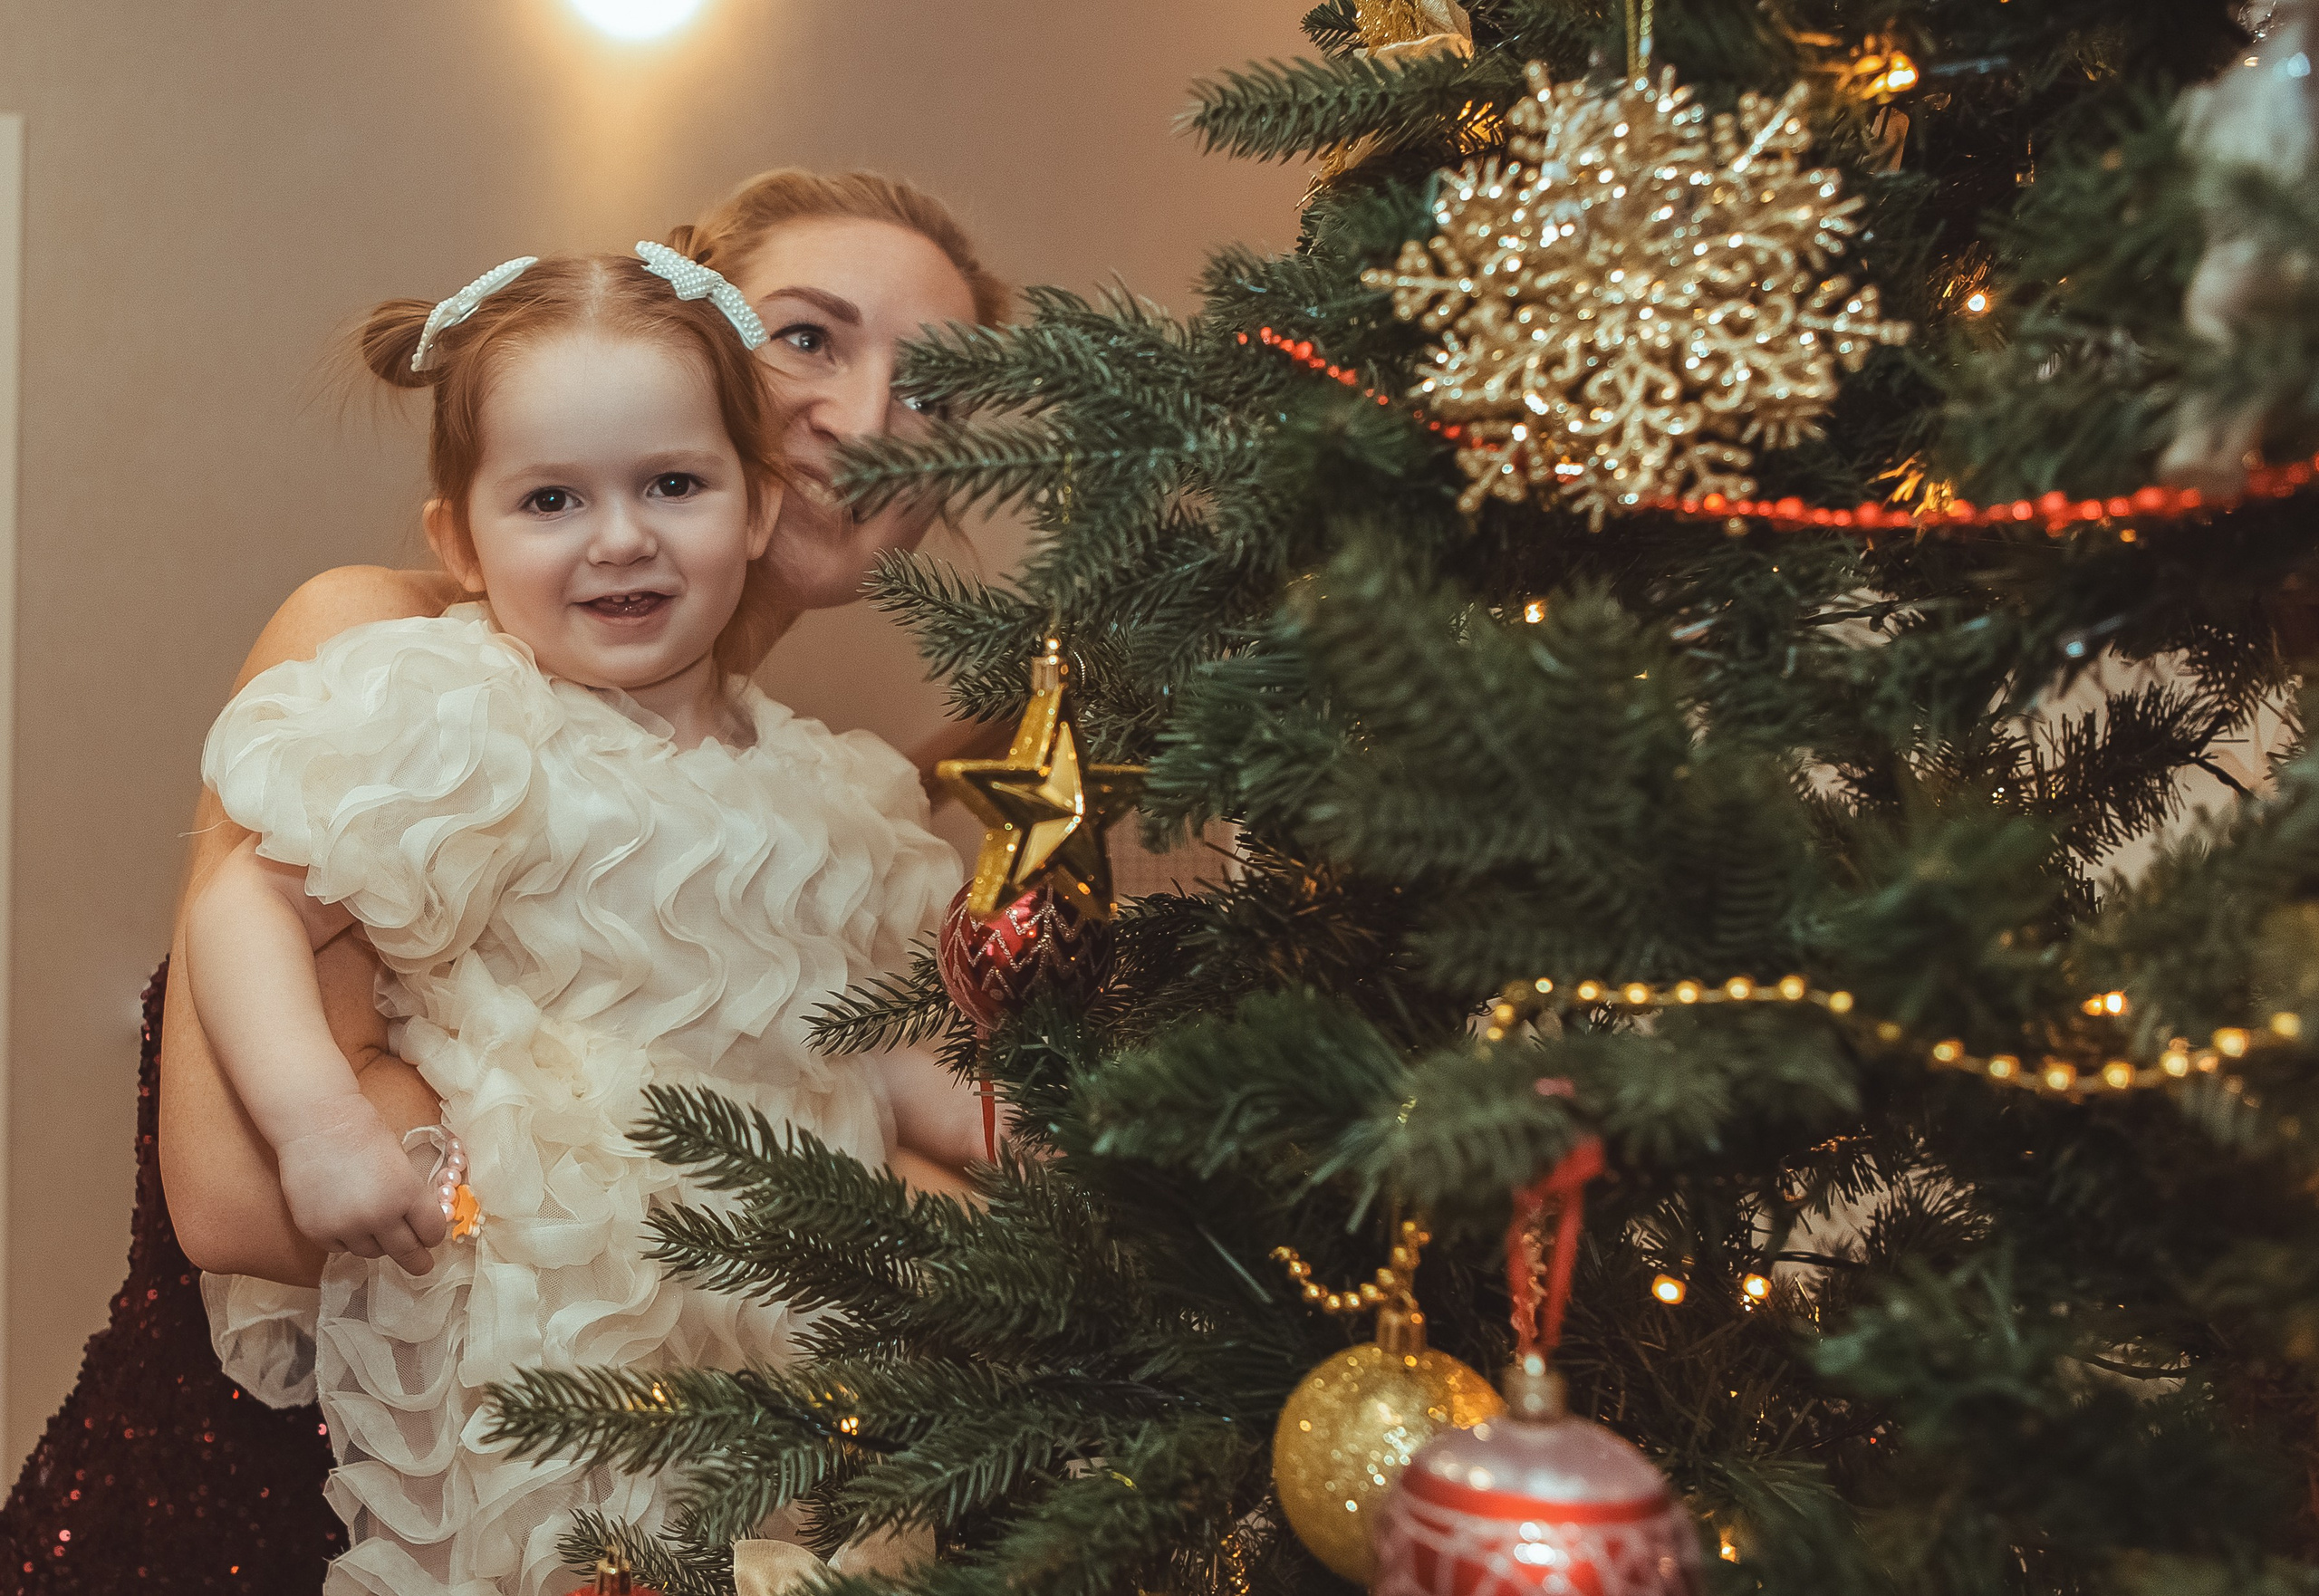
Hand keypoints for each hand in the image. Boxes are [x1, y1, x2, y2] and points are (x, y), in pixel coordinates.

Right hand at [274, 1095, 447, 1273]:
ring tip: (373, 1224)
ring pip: (371, 1252)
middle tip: (422, 1266)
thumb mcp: (402, 1163)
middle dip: (417, 1260)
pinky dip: (347, 1239)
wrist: (317, 1124)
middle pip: (405, 1253)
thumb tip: (420, 1224)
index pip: (431, 1232)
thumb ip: (411, 1196)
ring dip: (377, 1243)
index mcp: (407, 1193)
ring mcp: (345, 1227)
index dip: (433, 1236)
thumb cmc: (364, 1134)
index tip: (431, 1238)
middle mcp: (378, 1216)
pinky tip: (346, 1219)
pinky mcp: (317, 1232)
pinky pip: (340, 1248)